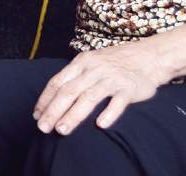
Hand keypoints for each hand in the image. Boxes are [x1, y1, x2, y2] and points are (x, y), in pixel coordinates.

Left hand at [33, 42, 171, 135]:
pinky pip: (118, 101)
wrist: (149, 56)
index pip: (58, 82)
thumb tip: (52, 99)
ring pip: (89, 97)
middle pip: (69, 91)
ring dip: (74, 114)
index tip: (36, 116)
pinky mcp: (129, 88)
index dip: (45, 100)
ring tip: (62, 130)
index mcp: (81, 63)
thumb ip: (74, 78)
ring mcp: (112, 78)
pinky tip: (101, 125)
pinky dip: (109, 113)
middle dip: (53, 110)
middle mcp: (94, 69)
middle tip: (43, 128)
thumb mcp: (91, 63)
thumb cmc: (114, 63)